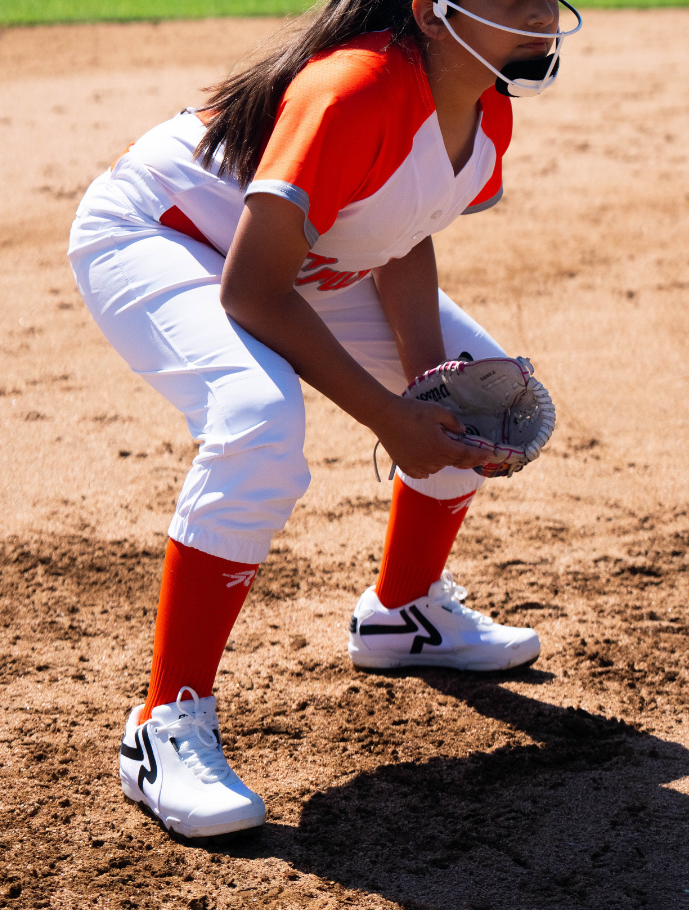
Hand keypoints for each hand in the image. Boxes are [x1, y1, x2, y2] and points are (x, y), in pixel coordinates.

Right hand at [373, 397, 494, 478]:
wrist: (384, 415)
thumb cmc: (411, 410)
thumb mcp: (436, 411)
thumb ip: (453, 422)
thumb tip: (463, 431)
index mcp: (441, 447)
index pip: (466, 455)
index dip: (479, 455)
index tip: (490, 455)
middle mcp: (432, 460)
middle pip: (454, 462)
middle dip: (466, 459)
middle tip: (476, 456)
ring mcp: (418, 466)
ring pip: (439, 467)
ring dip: (445, 460)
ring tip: (444, 450)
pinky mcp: (407, 467)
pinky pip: (424, 472)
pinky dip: (429, 467)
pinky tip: (428, 459)